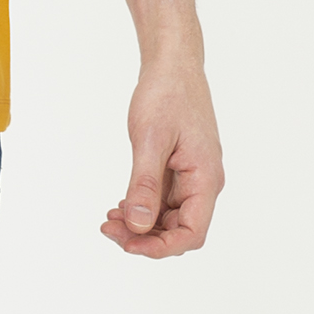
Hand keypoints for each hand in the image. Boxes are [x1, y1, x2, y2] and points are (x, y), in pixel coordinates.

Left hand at [103, 59, 223, 257]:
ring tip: (109, 219)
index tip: (127, 244)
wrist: (172, 66)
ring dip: (140, 226)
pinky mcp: (179, 171)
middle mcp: (203, 183)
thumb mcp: (150, 140)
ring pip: (169, 220)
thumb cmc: (167, 95)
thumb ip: (145, 184)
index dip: (160, 248)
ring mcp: (192, 178)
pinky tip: (119, 205)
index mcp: (206, 179)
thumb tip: (138, 224)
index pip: (191, 234)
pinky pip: (163, 203)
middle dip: (143, 238)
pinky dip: (141, 209)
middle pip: (178, 231)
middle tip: (107, 228)